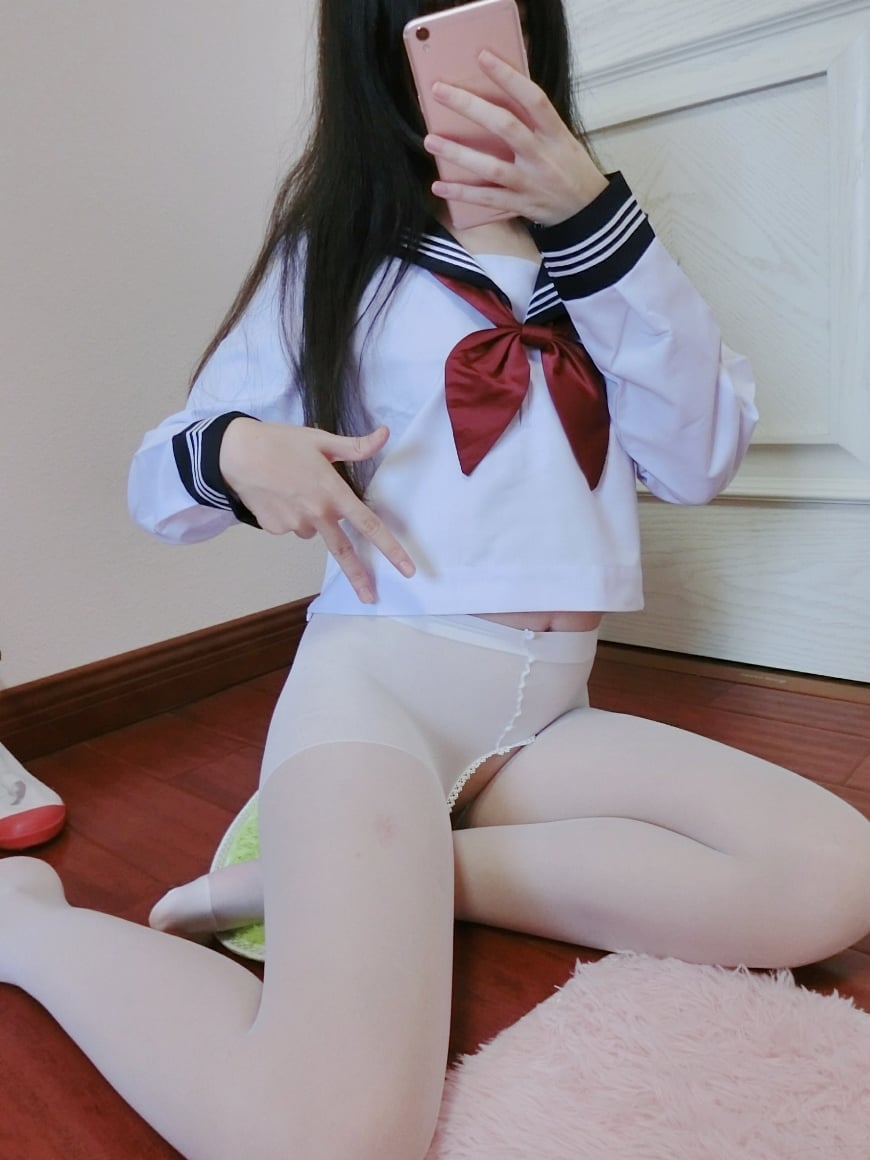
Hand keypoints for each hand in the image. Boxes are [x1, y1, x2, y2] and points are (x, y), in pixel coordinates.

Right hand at [219, 419, 414, 603]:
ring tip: (294, 489)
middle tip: (369, 597)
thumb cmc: (280, 442)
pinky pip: (290, 527)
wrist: (235, 452)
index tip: (407, 569)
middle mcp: (316, 514)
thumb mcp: (321, 440)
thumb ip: (356, 446)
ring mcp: (294, 525)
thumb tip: (384, 434)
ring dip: (312, 519)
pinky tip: (277, 495)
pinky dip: (289, 515)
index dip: (391, 549)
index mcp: (333, 494)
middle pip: (343, 552)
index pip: (369, 525)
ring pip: (312, 530)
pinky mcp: (274, 528)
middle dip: (358, 577)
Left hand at [423, 50, 607, 226]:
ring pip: (491, 167)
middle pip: (505, 127)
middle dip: (471, 107)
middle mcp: (542, 156)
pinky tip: (439, 186)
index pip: (533, 99)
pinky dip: (462, 194)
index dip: (508, 77)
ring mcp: (530, 182)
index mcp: (555, 134)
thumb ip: (536, 122)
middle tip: (441, 91)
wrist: (588, 211)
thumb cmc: (571, 169)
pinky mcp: (520, 204)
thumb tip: (503, 96)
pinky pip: (487, 199)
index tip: (483, 57)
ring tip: (431, 140)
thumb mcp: (563, 139)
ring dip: (458, 154)